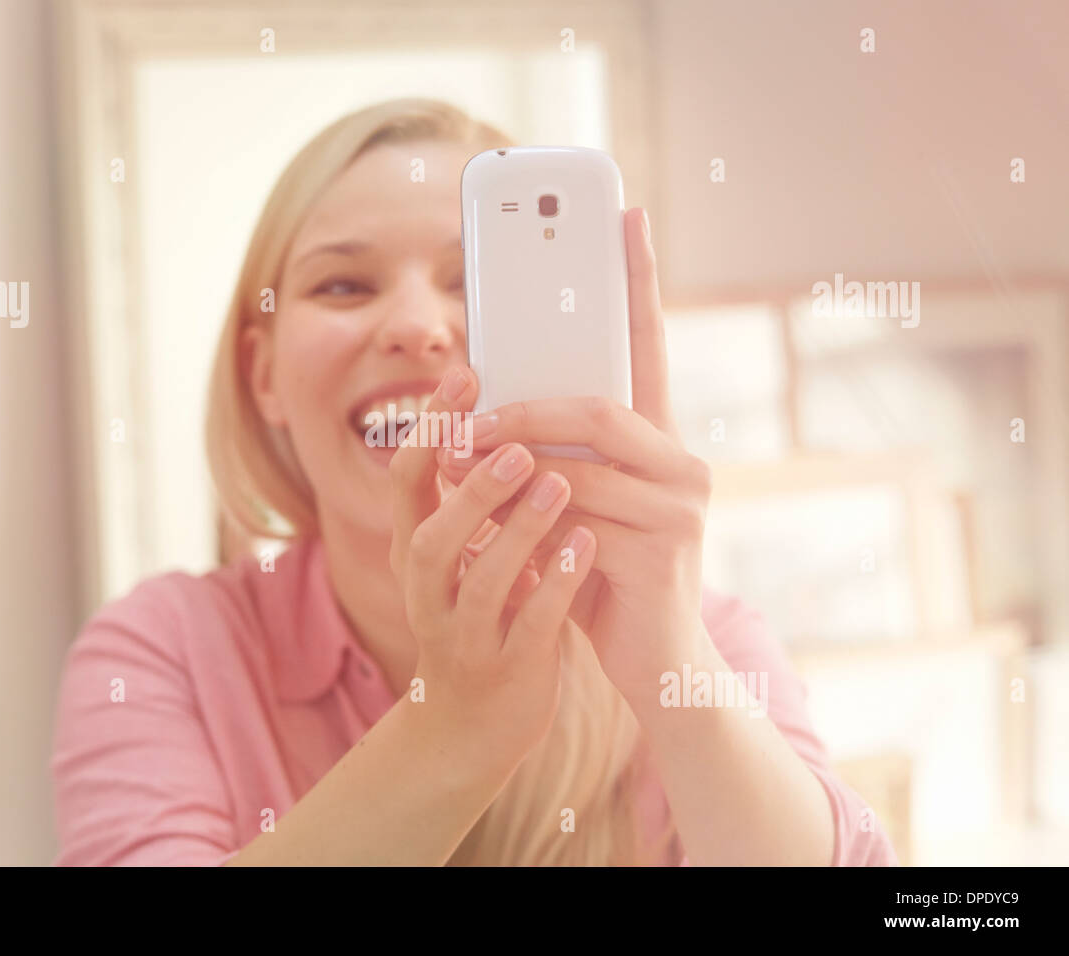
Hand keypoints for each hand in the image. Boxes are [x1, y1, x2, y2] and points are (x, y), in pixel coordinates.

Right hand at [389, 366, 597, 766]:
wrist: (476, 719)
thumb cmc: (481, 614)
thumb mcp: (465, 554)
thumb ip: (477, 498)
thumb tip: (510, 412)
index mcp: (415, 553)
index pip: (405, 484)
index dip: (428, 431)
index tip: (463, 377)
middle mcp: (426, 594)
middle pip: (428, 538)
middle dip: (470, 489)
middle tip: (515, 445)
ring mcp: (462, 636)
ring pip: (480, 581)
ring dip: (516, 531)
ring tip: (558, 486)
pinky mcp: (504, 668)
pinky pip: (528, 624)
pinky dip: (554, 584)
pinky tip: (584, 548)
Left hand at [438, 209, 711, 711]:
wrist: (653, 666)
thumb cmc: (600, 576)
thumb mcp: (566, 506)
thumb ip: (545, 458)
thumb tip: (476, 412)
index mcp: (655, 440)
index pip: (647, 343)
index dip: (636, 277)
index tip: (623, 211)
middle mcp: (679, 458)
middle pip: (596, 400)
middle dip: (521, 405)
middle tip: (464, 407)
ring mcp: (680, 500)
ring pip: (580, 456)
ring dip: (509, 459)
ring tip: (458, 463)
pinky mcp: (666, 545)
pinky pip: (579, 510)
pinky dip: (527, 512)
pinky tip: (498, 526)